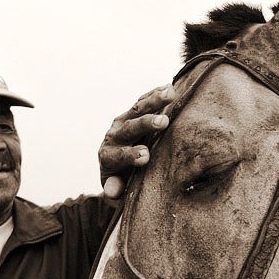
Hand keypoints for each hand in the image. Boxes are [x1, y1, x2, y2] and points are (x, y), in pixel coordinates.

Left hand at [99, 83, 175, 197]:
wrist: (115, 165)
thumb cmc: (121, 180)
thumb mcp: (116, 187)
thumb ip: (114, 188)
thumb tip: (112, 191)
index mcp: (108, 156)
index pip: (118, 155)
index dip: (130, 155)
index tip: (145, 156)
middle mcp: (114, 136)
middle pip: (129, 128)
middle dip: (145, 124)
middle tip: (162, 122)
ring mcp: (123, 122)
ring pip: (136, 109)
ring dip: (153, 101)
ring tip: (170, 93)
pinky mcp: (132, 113)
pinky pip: (142, 101)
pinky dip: (155, 94)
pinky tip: (169, 87)